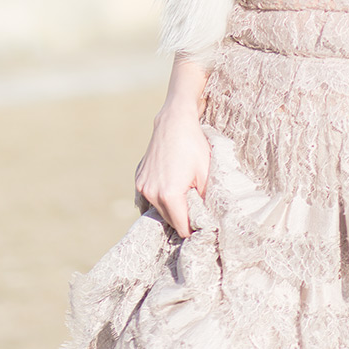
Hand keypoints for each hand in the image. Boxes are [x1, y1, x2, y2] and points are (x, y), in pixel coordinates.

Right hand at [133, 101, 210, 239]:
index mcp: (169, 195)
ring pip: (159, 209)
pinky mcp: (138, 178)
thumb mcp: (207, 174)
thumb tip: (209, 220)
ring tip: (184, 190)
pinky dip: (160, 196)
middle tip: (196, 204)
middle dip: (182, 217)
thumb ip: (206, 201)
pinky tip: (172, 183)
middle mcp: (151, 193)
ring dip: (171, 206)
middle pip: (169, 220)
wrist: (174, 121)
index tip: (202, 221)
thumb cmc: (193, 145)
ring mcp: (142, 186)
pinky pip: (150, 197)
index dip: (193, 228)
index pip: (181, 228)